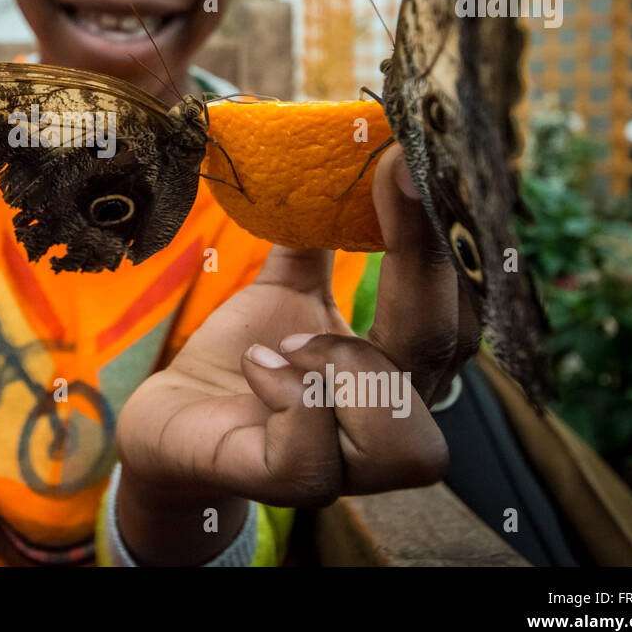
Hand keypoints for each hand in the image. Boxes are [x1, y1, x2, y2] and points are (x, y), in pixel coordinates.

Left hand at [114, 145, 479, 562]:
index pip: (455, 301)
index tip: (412, 152)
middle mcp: (391, 418)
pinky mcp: (286, 483)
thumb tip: (341, 148)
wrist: (175, 421)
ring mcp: (346, 465)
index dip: (442, 230)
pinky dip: (292, 401)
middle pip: (446, 349)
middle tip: (382, 184)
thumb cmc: (245, 354)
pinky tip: (261, 371)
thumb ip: (320, 232)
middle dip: (419, 265)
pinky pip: (316, 456)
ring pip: (405, 433)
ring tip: (289, 345)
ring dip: (347, 366)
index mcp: (402, 362)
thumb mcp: (287, 286)